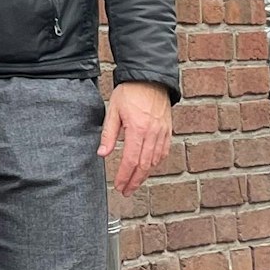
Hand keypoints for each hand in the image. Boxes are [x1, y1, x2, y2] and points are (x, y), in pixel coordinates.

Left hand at [100, 80, 171, 194]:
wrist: (150, 78)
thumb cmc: (129, 92)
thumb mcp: (113, 111)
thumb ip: (108, 134)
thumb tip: (102, 154)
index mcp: (138, 130)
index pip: (130, 160)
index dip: (125, 176)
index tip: (119, 186)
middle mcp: (153, 134)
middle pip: (144, 165)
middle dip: (135, 181)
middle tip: (126, 191)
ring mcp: (162, 132)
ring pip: (155, 161)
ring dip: (145, 174)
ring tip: (135, 183)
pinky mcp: (167, 130)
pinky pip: (163, 151)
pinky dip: (155, 163)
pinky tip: (148, 168)